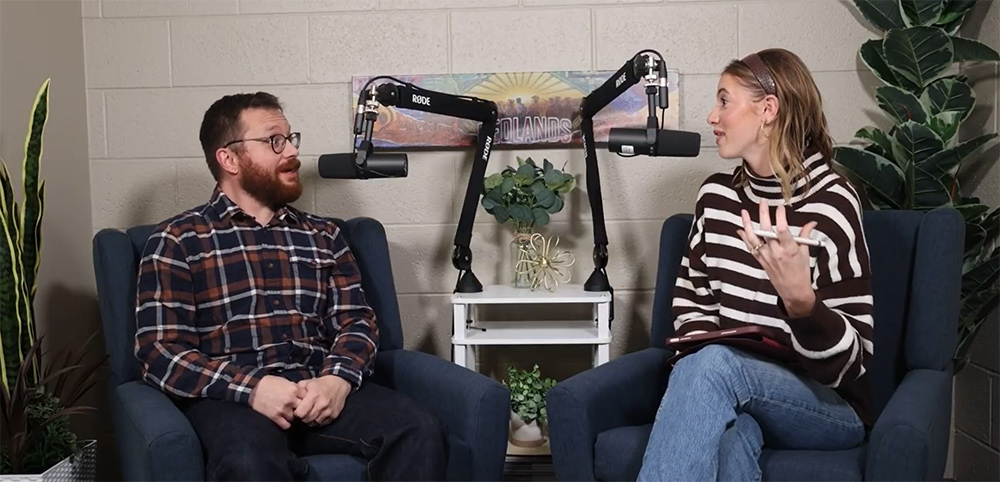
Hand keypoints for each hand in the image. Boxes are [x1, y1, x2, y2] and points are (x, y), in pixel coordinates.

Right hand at [249, 375, 305, 429]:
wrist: (253, 389)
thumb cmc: (269, 383)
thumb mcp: (284, 381)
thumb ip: (294, 388)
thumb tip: (303, 394)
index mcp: (293, 389)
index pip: (307, 397)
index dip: (306, 399)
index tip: (303, 400)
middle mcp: (290, 400)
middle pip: (303, 408)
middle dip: (301, 408)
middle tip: (299, 409)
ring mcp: (283, 409)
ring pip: (295, 418)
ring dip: (293, 417)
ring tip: (290, 414)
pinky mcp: (275, 417)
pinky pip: (286, 425)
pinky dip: (286, 424)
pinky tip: (285, 420)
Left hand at [294, 375, 351, 425]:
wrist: (339, 383)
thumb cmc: (322, 384)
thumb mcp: (308, 383)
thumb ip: (298, 390)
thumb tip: (290, 397)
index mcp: (314, 395)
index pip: (300, 413)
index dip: (296, 413)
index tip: (296, 411)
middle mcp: (322, 404)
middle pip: (307, 419)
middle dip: (302, 418)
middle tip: (302, 414)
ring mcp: (328, 411)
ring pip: (314, 422)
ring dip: (310, 420)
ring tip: (309, 414)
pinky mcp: (334, 415)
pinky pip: (322, 423)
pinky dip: (318, 421)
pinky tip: (317, 415)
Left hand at [737, 200, 817, 317]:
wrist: (793, 290)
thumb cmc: (801, 272)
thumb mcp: (805, 253)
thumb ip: (805, 236)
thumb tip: (811, 223)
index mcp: (789, 250)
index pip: (782, 230)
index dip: (780, 217)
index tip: (780, 207)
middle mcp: (776, 252)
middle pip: (766, 231)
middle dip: (763, 214)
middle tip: (763, 202)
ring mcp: (766, 256)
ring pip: (753, 238)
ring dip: (747, 224)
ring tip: (744, 212)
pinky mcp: (760, 260)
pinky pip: (750, 247)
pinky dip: (744, 237)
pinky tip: (741, 228)